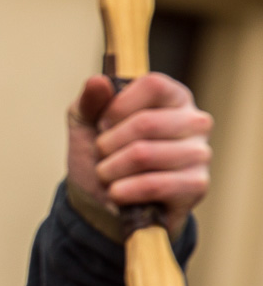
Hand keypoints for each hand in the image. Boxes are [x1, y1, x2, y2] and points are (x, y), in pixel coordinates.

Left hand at [67, 73, 212, 235]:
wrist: (101, 204)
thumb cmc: (100, 157)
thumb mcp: (85, 124)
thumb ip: (89, 101)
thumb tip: (98, 81)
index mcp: (173, 97)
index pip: (153, 85)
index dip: (117, 107)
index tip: (102, 125)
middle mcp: (194, 121)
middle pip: (146, 122)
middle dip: (107, 144)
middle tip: (101, 156)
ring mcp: (200, 153)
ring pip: (144, 154)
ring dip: (110, 170)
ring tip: (107, 176)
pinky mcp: (196, 185)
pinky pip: (154, 185)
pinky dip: (123, 191)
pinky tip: (116, 193)